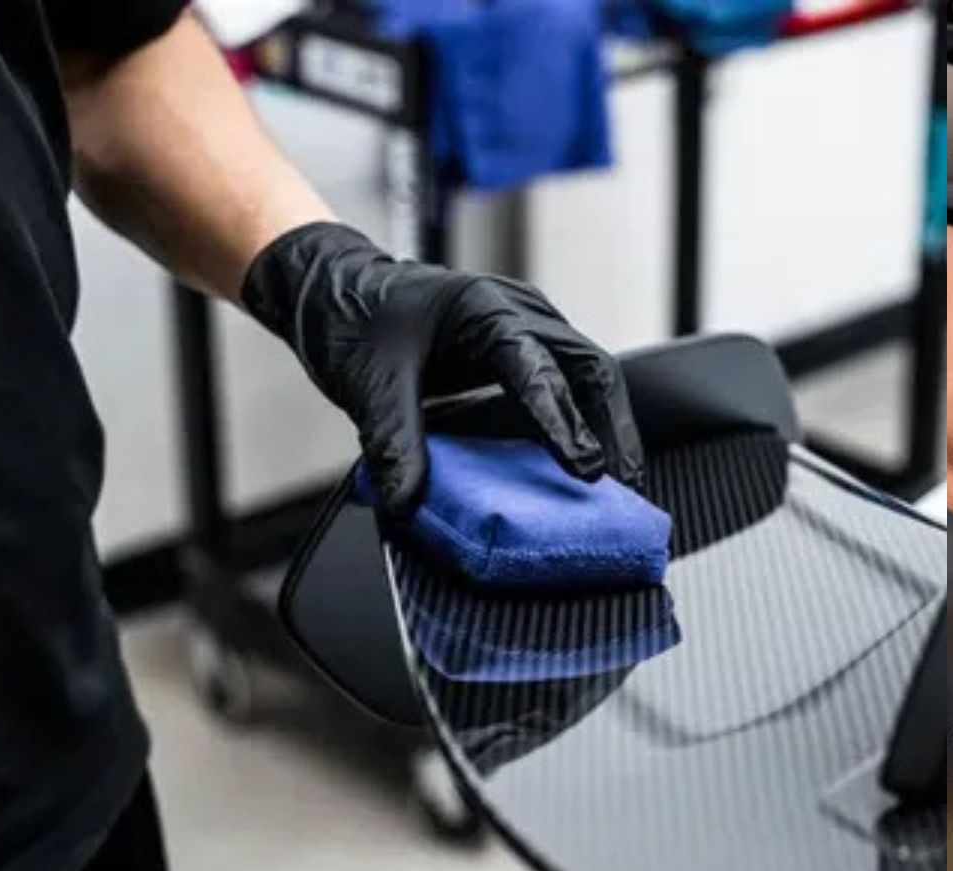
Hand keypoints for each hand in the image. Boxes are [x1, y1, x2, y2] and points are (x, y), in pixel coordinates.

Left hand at [241, 223, 640, 515]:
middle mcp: (517, 311)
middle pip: (589, 367)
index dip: (565, 424)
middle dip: (612, 426)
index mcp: (485, 309)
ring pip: (587, 373)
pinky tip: (578, 457)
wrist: (330, 288)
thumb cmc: (351, 315)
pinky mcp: (517, 346)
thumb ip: (395, 442)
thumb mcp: (369, 384)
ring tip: (618, 477)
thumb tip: (409, 500)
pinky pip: (563, 380)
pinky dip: (577, 418)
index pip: (540, 370)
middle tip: (622, 481)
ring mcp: (524, 324)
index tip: (584, 468)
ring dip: (605, 423)